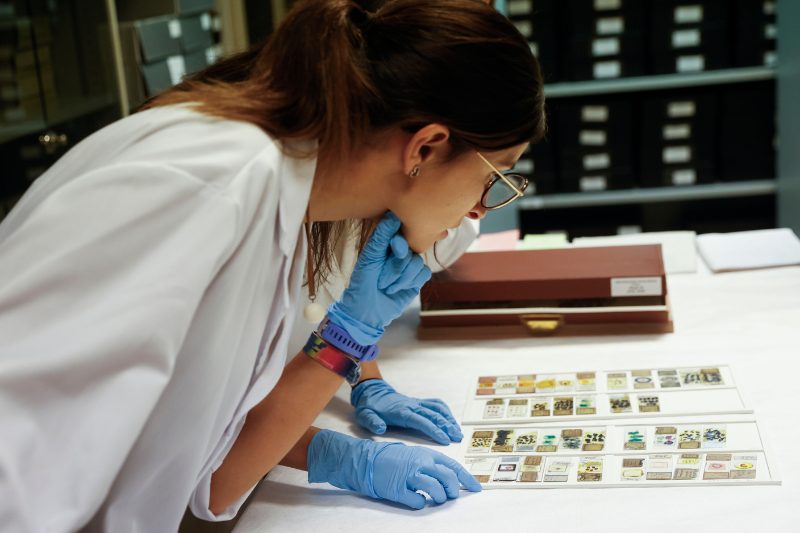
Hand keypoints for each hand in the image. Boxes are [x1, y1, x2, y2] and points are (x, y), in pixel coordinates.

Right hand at [307, 430, 480, 509]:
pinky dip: (421, 504)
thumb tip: (451, 477)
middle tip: (451, 496)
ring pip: (435, 490)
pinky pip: (417, 502)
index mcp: (427, 454)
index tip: (476, 489)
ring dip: (440, 498)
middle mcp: (420, 463)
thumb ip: (433, 463)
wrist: (367, 460)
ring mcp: (409, 476)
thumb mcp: (416, 453)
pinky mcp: (398, 489)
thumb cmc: (394, 458)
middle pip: (447, 479)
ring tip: (436, 500)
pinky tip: (417, 500)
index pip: (453, 466)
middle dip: (453, 490)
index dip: (467, 479)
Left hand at [327, 212, 430, 345]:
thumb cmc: (362, 284)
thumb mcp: (369, 259)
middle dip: (396, 265)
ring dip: (400, 277)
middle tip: (381, 278)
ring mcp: (409, 265)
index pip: (400, 231)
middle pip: (411, 248)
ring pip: (417, 262)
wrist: (366, 312)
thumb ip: (381, 237)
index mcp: (385, 243)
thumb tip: (393, 215)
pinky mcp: (417, 279)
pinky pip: (424, 273)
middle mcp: (399, 252)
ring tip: (385, 286)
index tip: (393, 247)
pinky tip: (397, 289)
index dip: (399, 241)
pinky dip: (409, 282)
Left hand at [351, 379, 462, 444]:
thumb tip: (380, 428)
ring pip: (437, 409)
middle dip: (447, 426)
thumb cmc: (370, 407)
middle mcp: (412, 406)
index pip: (421, 421)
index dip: (433, 430)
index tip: (444, 439)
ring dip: (449, 419)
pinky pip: (435, 403)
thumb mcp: (365, 415)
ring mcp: (416, 403)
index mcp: (401, 412)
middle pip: (433, 415)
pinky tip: (450, 419)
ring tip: (457, 431)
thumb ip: (372, 422)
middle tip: (457, 437)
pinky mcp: (419, 402)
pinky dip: (445, 411)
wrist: (372, 392)